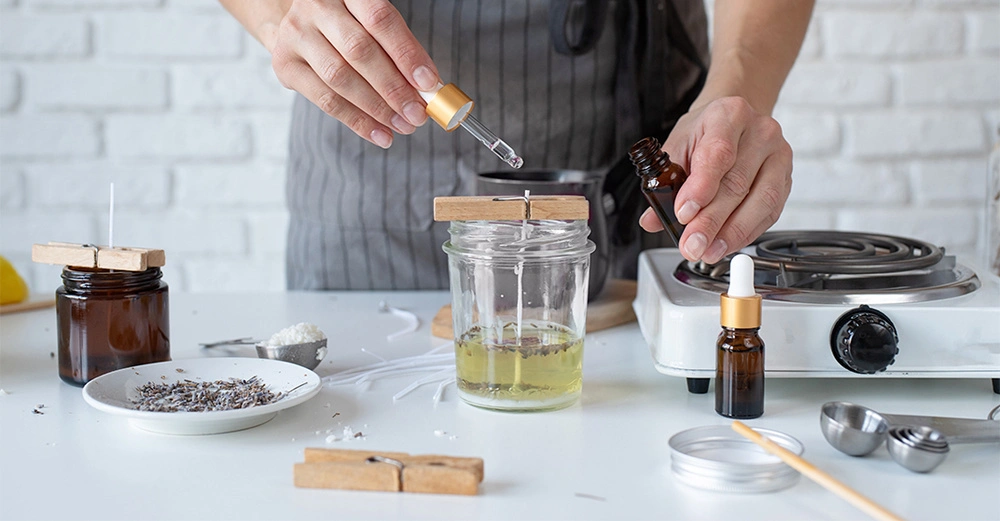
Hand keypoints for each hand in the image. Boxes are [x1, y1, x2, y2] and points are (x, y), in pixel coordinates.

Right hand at [266, 0, 440, 148]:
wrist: (304, 27)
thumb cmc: (351, 26)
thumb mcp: (373, 24)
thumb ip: (398, 49)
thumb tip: (427, 88)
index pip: (380, 19)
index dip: (407, 53)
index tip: (429, 83)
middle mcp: (317, 6)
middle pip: (359, 51)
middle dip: (394, 88)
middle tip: (418, 113)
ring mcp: (296, 34)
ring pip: (340, 78)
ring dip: (377, 109)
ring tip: (403, 125)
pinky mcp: (285, 65)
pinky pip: (325, 100)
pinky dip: (357, 121)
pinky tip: (380, 134)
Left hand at [639, 96, 792, 263]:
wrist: (735, 122)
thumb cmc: (704, 132)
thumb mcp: (677, 147)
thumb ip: (663, 182)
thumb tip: (652, 220)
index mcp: (729, 115)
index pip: (718, 154)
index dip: (700, 188)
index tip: (683, 214)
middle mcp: (761, 132)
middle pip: (737, 183)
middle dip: (711, 221)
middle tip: (692, 245)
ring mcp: (779, 156)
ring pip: (761, 201)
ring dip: (732, 233)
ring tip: (708, 251)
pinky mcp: (787, 179)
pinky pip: (771, 212)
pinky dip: (747, 233)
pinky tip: (727, 244)